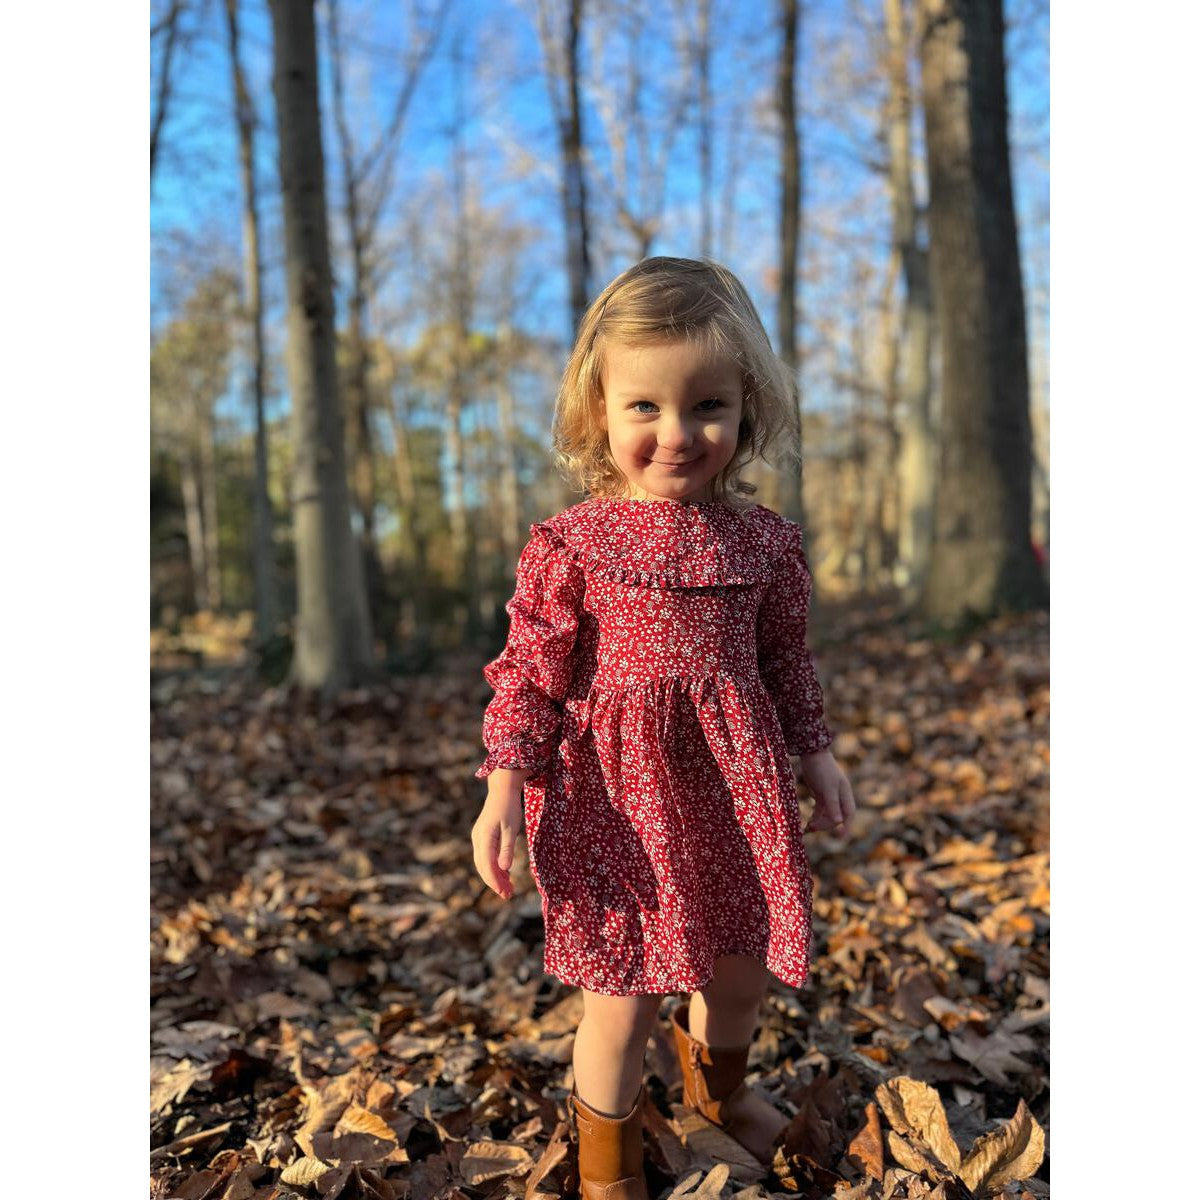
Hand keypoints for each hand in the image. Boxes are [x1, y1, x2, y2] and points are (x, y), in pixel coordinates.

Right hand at [471, 770, 527, 900]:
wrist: (502, 790)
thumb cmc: (509, 807)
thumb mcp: (512, 828)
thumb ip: (507, 848)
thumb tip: (504, 869)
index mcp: (484, 837)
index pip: (487, 865)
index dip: (495, 881)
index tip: (505, 892)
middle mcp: (477, 839)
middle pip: (483, 867)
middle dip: (494, 882)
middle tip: (508, 895)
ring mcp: (478, 838)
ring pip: (483, 863)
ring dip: (494, 876)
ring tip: (507, 888)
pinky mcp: (482, 837)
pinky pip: (485, 856)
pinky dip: (493, 867)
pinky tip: (505, 874)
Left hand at [797, 748, 855, 836]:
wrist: (811, 754)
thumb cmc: (822, 769)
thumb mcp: (828, 788)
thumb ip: (833, 805)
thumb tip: (839, 822)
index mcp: (845, 794)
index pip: (849, 814)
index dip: (847, 827)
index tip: (840, 838)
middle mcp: (839, 797)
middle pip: (836, 816)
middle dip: (826, 825)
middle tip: (813, 828)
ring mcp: (829, 796)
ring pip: (827, 815)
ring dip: (820, 822)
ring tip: (808, 827)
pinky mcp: (820, 794)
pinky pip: (819, 810)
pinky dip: (815, 817)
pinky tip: (808, 823)